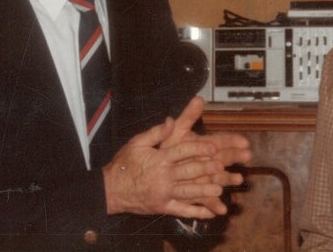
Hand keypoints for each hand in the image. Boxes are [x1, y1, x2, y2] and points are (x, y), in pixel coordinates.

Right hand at [103, 117, 227, 218]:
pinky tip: (210, 212)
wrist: (111, 189)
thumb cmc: (124, 164)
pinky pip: (182, 210)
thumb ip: (155, 132)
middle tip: (221, 166)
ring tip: (219, 188)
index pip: (182, 151)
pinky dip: (196, 212)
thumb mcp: (136, 143)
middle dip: (206, 169)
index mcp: (159, 159)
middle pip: (188, 172)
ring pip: (188, 192)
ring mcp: (164, 194)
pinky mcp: (163, 207)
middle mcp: (163, 177)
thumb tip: (170, 120)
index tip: (213, 147)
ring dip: (204, 191)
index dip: (199, 149)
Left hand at [160, 96, 251, 213]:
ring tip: (237, 179)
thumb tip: (198, 98)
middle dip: (235, 157)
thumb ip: (188, 116)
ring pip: (219, 179)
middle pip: (224, 159)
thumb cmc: (169, 148)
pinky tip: (220, 210)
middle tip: (247, 156)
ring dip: (228, 179)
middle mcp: (208, 162)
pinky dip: (213, 205)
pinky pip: (206, 200)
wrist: (155, 171)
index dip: (232, 140)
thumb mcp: (177, 130)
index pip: (221, 141)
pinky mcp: (198, 194)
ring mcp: (205, 178)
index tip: (244, 140)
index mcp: (204, 146)